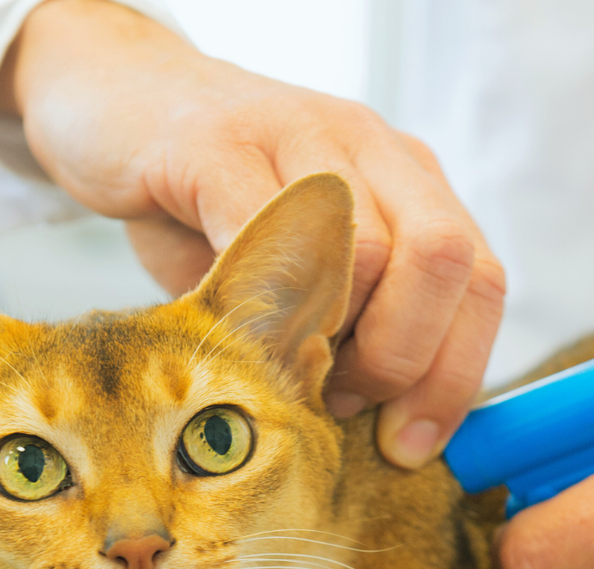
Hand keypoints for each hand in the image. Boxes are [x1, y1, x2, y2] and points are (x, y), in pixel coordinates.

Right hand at [0, 0, 505, 466]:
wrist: (112, 98)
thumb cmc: (209, 203)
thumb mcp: (299, 270)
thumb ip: (352, 331)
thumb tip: (388, 432)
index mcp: (410, 181)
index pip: (481, 283)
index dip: (455, 378)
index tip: (408, 445)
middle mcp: (372, 147)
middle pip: (444, 262)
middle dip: (403, 361)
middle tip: (341, 402)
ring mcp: (300, 135)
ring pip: (368, 253)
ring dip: (331, 341)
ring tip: (282, 366)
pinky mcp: (218, 143)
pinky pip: (267, 230)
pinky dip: (260, 302)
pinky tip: (232, 328)